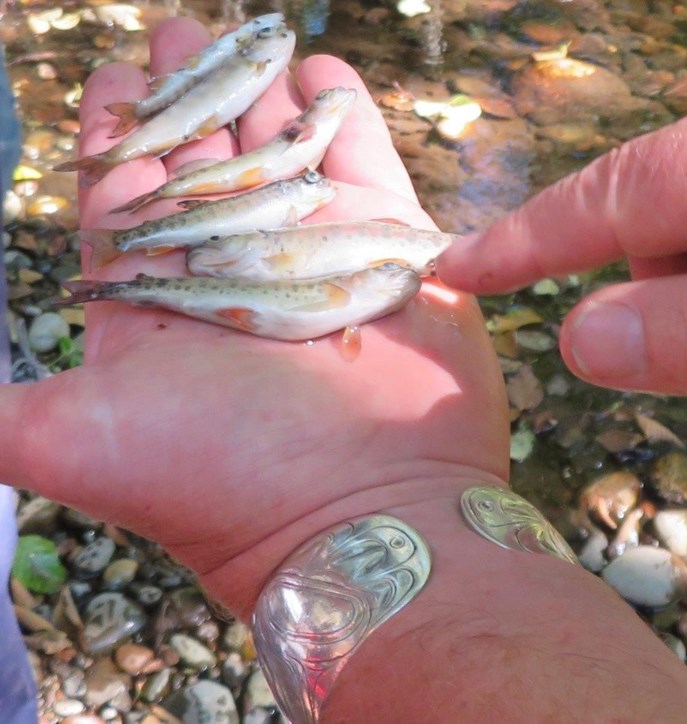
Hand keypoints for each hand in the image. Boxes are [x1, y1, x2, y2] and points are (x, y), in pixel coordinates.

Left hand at [0, 17, 507, 618]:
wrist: (366, 517)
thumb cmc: (223, 481)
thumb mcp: (71, 442)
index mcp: (162, 305)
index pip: (128, 201)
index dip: (116, 138)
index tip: (111, 80)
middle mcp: (239, 278)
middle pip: (207, 166)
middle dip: (188, 98)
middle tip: (175, 33)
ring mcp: (318, 260)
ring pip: (282, 155)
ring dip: (261, 95)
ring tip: (244, 36)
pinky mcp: (391, 253)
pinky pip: (365, 165)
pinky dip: (346, 116)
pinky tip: (323, 73)